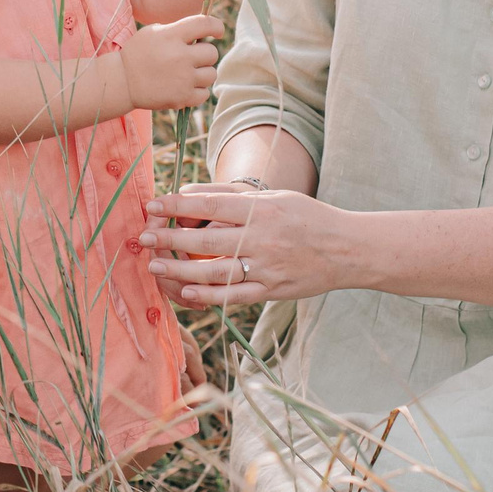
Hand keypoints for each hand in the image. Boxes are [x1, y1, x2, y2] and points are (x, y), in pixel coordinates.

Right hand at [117, 15, 221, 112]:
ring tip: (188, 73)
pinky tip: (185, 86)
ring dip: (203, 73)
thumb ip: (178, 29)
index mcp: (172, 35)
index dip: (216, 27)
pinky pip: (205, 94)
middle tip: (192, 58)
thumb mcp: (153, 32)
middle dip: (205, 54)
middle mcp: (180, 56)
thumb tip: (204, 31)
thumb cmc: (138, 53)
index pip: (206, 24)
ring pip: (212, 74)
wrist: (122, 82)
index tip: (217, 32)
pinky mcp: (182, 97)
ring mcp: (183, 78)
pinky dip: (197, 91)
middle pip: (213, 53)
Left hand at [139, 182, 350, 304]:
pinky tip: (185, 292)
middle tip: (145, 238)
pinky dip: (207, 296)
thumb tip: (190, 195)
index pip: (211, 205)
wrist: (347, 250)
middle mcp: (262, 238)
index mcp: (261, 210)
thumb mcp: (275, 197)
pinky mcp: (271, 291)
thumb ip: (234, 197)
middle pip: (206, 240)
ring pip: (215, 272)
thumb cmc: (306, 217)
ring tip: (156, 266)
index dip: (177, 205)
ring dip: (180, 270)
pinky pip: (234, 296)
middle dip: (171, 239)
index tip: (153, 205)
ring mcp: (266, 268)